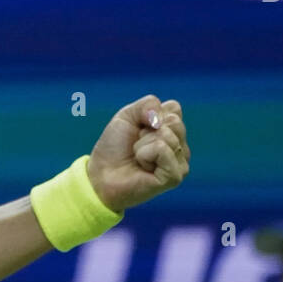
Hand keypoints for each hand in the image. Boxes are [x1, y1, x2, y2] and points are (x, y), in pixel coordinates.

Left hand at [86, 95, 189, 212]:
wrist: (101, 174)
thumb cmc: (114, 147)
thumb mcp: (126, 116)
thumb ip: (147, 104)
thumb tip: (161, 118)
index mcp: (172, 130)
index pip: (174, 108)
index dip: (148, 114)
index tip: (138, 129)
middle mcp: (181, 146)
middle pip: (173, 121)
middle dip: (146, 130)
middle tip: (136, 146)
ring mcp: (180, 162)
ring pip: (166, 135)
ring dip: (142, 144)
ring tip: (138, 158)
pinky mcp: (175, 176)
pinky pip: (162, 149)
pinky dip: (145, 154)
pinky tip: (142, 167)